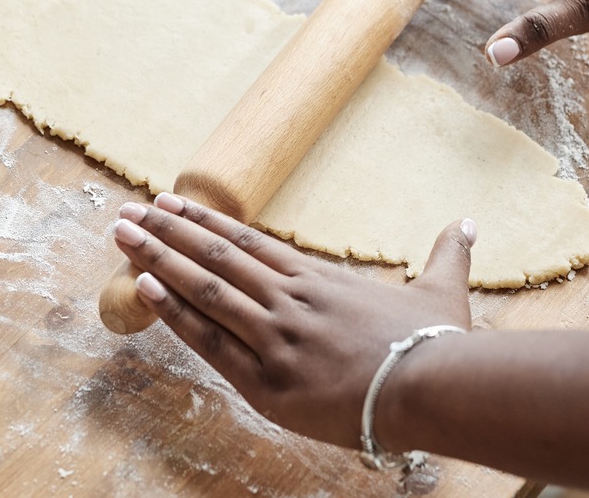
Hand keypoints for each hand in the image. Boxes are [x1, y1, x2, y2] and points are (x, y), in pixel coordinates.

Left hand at [110, 193, 476, 449]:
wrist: (435, 387)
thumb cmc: (439, 344)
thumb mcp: (443, 292)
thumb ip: (446, 254)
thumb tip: (467, 222)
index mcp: (320, 280)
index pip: (248, 242)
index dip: (205, 221)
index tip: (171, 201)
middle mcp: (289, 300)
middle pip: (215, 256)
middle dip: (166, 232)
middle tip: (127, 210)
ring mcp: (275, 337)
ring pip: (204, 289)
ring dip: (157, 260)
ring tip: (121, 236)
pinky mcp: (268, 379)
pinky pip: (210, 341)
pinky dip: (174, 313)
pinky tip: (141, 289)